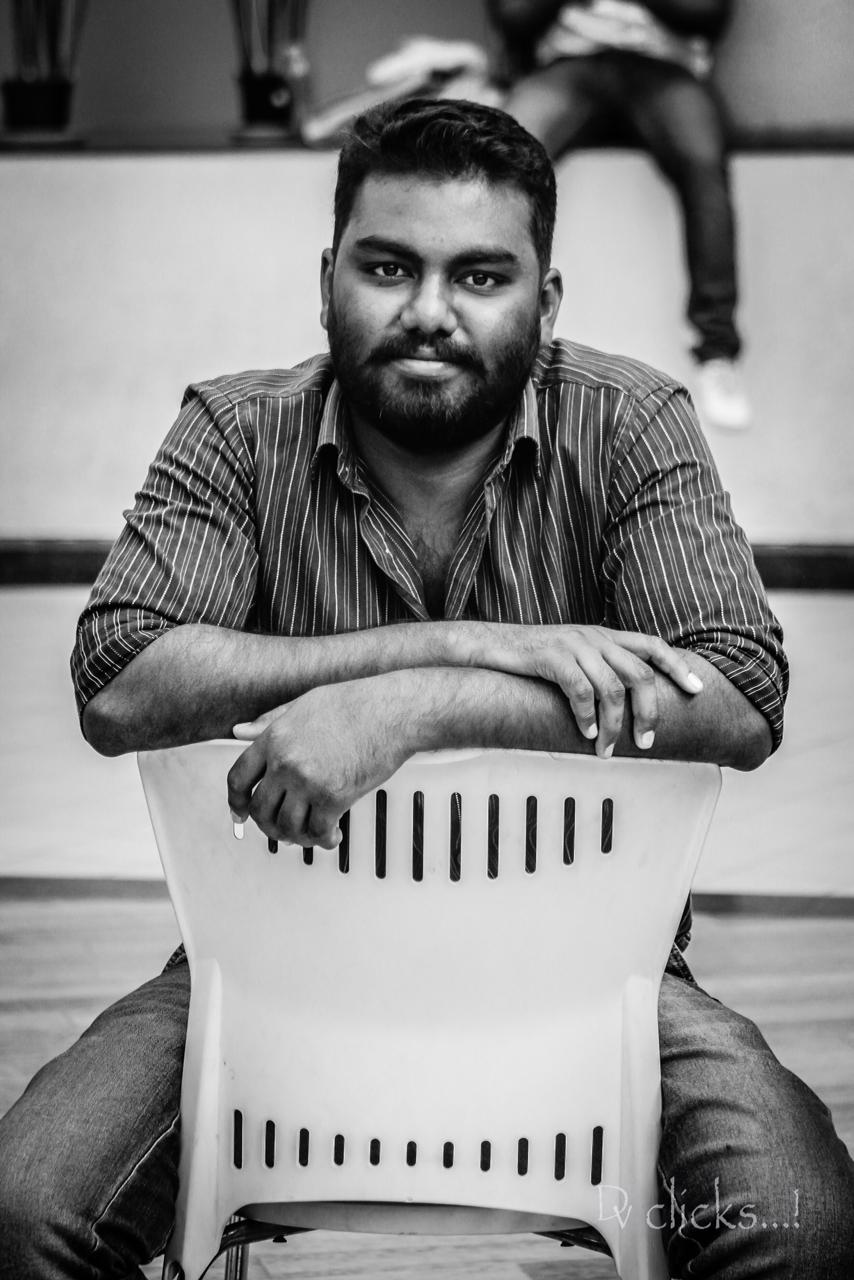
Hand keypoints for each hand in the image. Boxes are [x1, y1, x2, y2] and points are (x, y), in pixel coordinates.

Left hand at [226, 679, 413, 848]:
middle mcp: (286, 762)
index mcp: (274, 738)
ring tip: (307, 834)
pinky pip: (318, 832)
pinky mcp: (334, 797)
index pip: (238, 778)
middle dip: (267, 825)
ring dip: (296, 837)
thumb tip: (240, 731)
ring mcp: (308, 781)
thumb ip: (269, 721)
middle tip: (279, 829)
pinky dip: (324, 840)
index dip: (235, 802)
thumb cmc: (354, 703)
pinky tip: (332, 836)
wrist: (391, 712)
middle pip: (260, 809)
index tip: (240, 813)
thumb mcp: (303, 704)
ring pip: (287, 826)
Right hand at [472, 624, 702, 758]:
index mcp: (604, 636)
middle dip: (648, 712)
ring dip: (614, 725)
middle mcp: (595, 637)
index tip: (697, 690)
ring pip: (612, 688)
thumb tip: (625, 704)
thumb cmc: (532, 658)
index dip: (678, 666)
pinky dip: (586, 717)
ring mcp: (574, 645)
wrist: (490, 646)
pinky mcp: (552, 657)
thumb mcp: (574, 657)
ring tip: (607, 749)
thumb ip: (599, 669)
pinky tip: (584, 733)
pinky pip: (580, 690)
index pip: (652, 646)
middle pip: (640, 674)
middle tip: (646, 742)